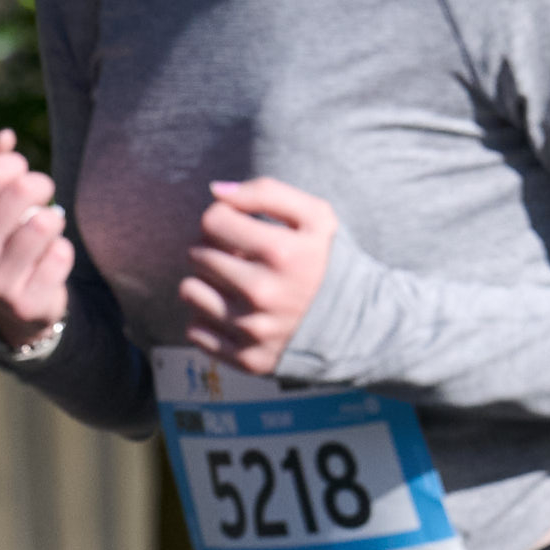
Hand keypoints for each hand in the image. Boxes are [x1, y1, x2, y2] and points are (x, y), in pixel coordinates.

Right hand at [0, 128, 75, 352]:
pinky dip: (62, 251)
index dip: (15, 164)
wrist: (10, 300)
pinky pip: (62, 254)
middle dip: (40, 184)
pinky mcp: (25, 303)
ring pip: (45, 222)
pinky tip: (47, 261)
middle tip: (39, 195)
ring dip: (53, 219)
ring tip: (44, 228)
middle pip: (22, 190)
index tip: (18, 173)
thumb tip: (4, 137)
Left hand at [176, 175, 338, 373]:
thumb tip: (215, 191)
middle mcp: (263, 293)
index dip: (223, 218)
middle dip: (214, 249)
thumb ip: (266, 192)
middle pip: (197, 254)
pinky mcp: (246, 358)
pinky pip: (194, 330)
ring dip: (206, 283)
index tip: (239, 228)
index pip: (212, 220)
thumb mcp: (316, 217)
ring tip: (233, 283)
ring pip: (190, 291)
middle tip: (239, 257)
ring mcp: (253, 329)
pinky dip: (208, 319)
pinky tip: (234, 312)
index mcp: (281, 253)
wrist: (360, 326)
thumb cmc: (331, 264)